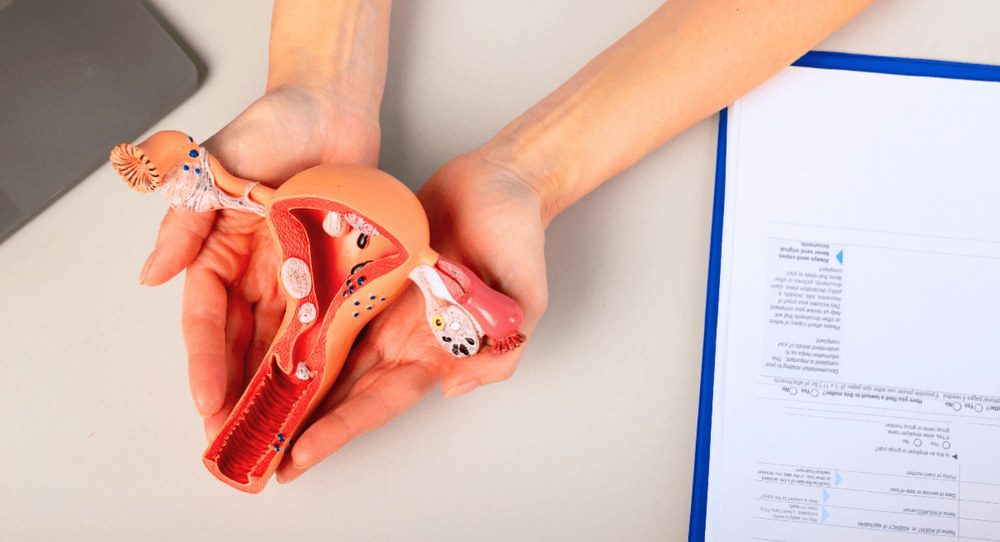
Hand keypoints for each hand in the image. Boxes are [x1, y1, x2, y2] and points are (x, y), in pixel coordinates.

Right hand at [139, 85, 380, 439]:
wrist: (333, 106)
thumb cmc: (272, 125)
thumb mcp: (213, 168)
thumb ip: (184, 222)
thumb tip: (150, 275)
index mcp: (221, 251)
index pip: (207, 319)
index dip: (205, 362)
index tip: (207, 402)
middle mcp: (258, 270)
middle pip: (245, 342)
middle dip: (240, 391)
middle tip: (240, 436)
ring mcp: (300, 273)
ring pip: (287, 341)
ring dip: (281, 384)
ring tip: (281, 427)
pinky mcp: (338, 271)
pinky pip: (331, 320)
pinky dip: (326, 353)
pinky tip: (324, 386)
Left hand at [275, 149, 549, 482]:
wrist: (501, 182)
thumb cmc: (518, 240)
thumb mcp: (526, 302)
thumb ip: (500, 350)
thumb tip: (454, 387)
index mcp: (435, 352)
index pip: (378, 402)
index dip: (339, 431)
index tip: (299, 458)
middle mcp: (402, 336)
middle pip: (343, 390)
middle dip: (303, 423)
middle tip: (259, 454)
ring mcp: (380, 305)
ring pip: (326, 352)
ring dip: (292, 383)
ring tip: (250, 410)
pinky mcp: (365, 271)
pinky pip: (324, 303)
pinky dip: (296, 327)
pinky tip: (262, 343)